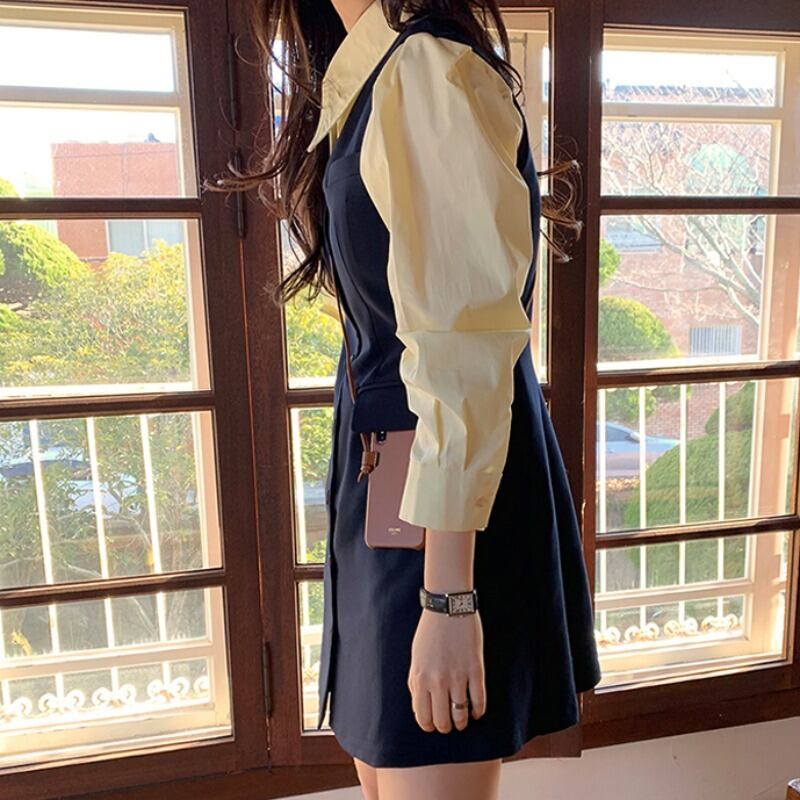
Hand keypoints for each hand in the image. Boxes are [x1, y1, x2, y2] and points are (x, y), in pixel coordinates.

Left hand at [407, 605, 486, 733]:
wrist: (448, 607)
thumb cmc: (430, 632)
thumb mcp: (416, 658)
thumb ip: (416, 682)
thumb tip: (420, 706)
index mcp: (420, 678)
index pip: (423, 717)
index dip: (428, 725)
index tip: (433, 724)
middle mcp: (438, 681)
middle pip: (442, 721)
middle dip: (445, 727)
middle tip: (448, 724)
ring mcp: (458, 676)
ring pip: (461, 715)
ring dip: (462, 722)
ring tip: (463, 721)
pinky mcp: (476, 670)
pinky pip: (479, 701)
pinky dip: (478, 711)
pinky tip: (476, 712)